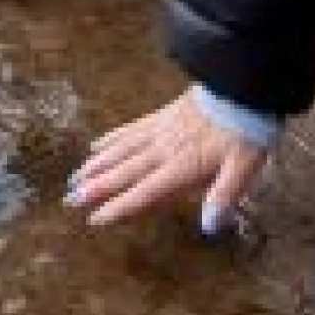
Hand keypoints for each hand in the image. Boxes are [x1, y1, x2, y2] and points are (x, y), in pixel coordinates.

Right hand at [65, 88, 267, 231]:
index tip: (94, 219)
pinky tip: (97, 144)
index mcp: (181, 166)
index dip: (119, 207)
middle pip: (123, 171)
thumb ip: (224, 196)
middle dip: (96, 187)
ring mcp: (159, 130)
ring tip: (75, 176)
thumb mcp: (243, 168)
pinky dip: (111, 138)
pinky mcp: (161, 115)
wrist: (241, 88)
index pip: (144, 191)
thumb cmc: (245, 133)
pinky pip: (130, 129)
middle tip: (69, 199)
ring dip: (96, 165)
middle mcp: (163, 150)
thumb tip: (208, 226)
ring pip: (121, 150)